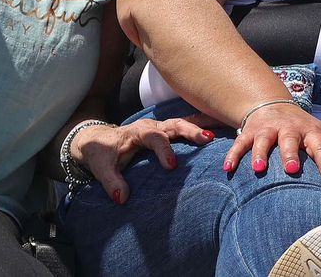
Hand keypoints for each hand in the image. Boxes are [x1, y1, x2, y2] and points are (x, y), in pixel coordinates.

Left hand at [72, 115, 214, 203]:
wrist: (98, 139)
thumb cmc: (102, 153)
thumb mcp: (102, 168)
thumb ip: (112, 182)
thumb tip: (122, 198)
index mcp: (137, 132)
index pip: (154, 138)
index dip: (164, 150)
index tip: (172, 167)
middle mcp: (152, 126)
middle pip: (174, 124)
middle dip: (191, 130)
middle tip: (208, 139)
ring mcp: (161, 127)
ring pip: (184, 122)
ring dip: (202, 124)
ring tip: (223, 126)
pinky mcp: (166, 131)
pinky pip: (186, 125)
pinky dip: (201, 124)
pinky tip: (219, 126)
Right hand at [222, 102, 320, 187]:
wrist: (275, 107)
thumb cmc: (304, 132)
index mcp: (311, 132)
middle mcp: (290, 128)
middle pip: (290, 140)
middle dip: (290, 153)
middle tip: (291, 169)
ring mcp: (268, 129)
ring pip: (263, 140)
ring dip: (260, 154)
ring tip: (259, 169)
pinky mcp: (250, 132)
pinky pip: (240, 143)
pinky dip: (233, 154)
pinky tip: (228, 168)